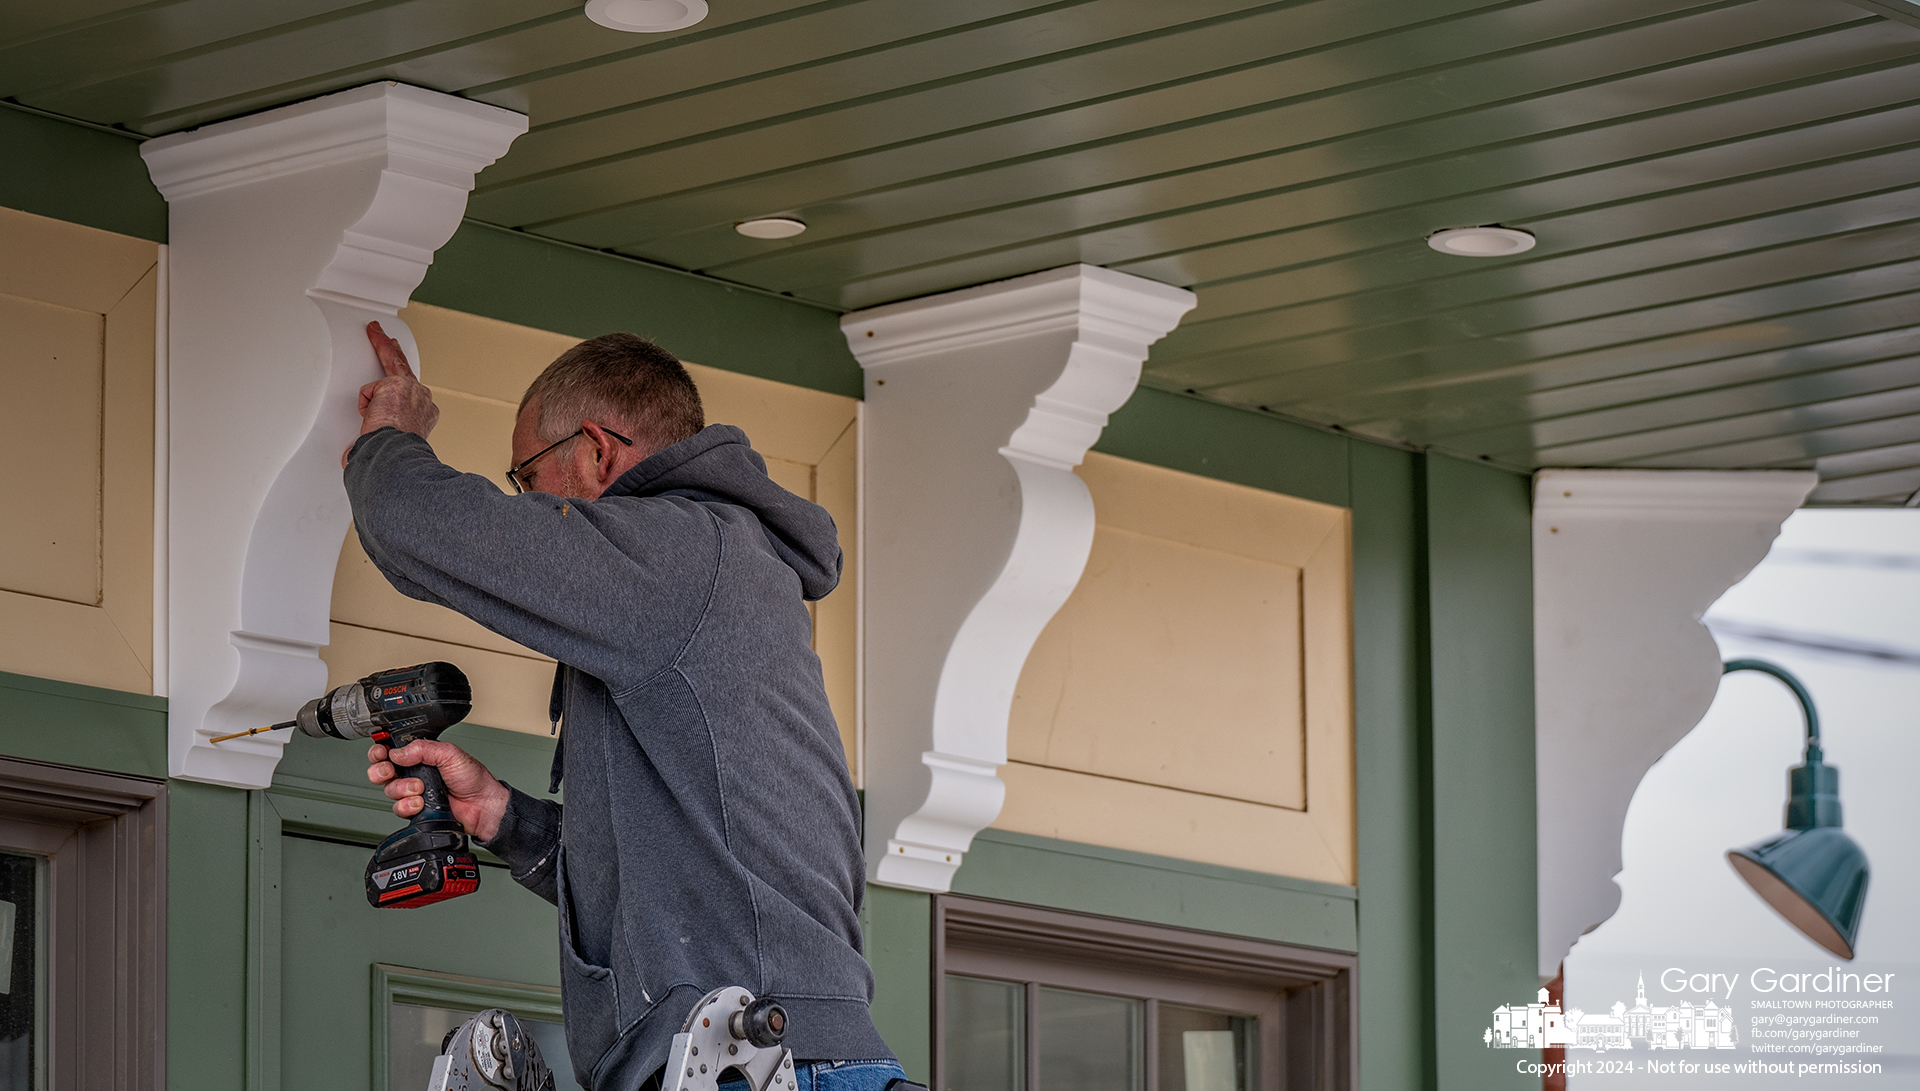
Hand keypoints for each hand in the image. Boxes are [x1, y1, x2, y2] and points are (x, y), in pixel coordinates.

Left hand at [345, 321, 439, 465]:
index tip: (402, 381)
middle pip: (404, 366)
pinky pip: (368, 393)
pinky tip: (371, 416)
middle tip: (386, 337)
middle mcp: (422, 395)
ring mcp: (409, 388)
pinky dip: (365, 406)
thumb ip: (386, 435)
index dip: (403, 385)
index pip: (413, 389)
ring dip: (379, 353)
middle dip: (392, 349)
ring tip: (375, 329)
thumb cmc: (398, 451)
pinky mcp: (392, 384)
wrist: (398, 452)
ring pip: (389, 362)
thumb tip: (354, 455)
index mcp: (426, 410)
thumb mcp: (400, 441)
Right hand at [368, 738, 510, 840]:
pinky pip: (398, 808)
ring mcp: (413, 792)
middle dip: (381, 771)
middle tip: (391, 771)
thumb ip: (423, 749)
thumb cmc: (473, 778)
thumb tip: (398, 752)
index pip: (391, 750)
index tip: (381, 753)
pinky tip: (420, 802)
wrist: (482, 805)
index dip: (380, 751)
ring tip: (419, 788)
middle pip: (382, 771)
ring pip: (389, 790)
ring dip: (402, 789)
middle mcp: (414, 772)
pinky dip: (407, 805)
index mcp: (421, 755)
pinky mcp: (415, 809)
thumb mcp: (449, 753)